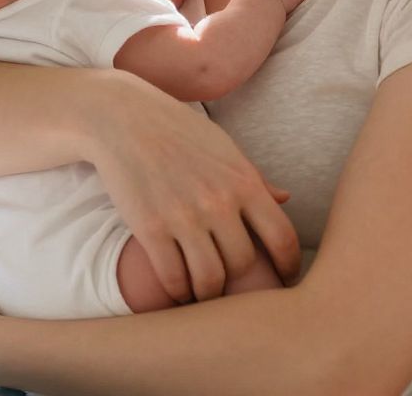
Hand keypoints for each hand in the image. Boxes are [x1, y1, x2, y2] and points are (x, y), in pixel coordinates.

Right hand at [88, 73, 301, 305]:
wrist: (122, 118)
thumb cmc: (177, 130)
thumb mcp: (223, 147)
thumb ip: (254, 178)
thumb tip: (286, 199)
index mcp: (243, 181)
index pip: (283, 238)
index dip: (288, 266)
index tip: (283, 277)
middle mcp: (219, 202)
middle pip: (243, 264)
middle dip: (237, 278)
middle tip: (229, 282)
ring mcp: (184, 217)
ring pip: (210, 280)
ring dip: (207, 293)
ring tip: (202, 292)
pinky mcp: (151, 228)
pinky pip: (173, 278)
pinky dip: (178, 291)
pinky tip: (178, 289)